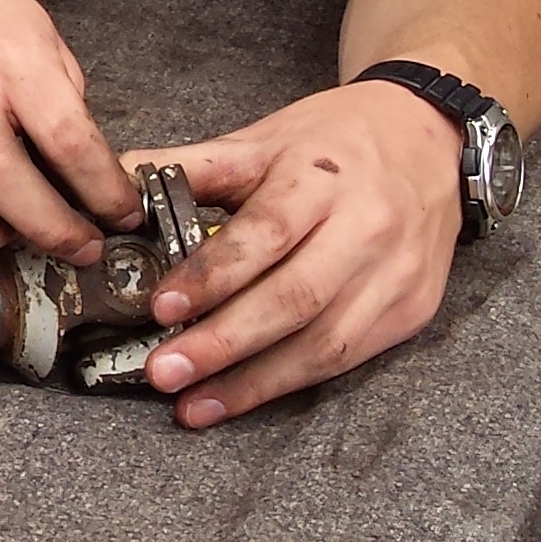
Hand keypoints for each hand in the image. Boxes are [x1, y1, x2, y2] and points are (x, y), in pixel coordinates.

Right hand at [0, 0, 138, 262]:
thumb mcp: (42, 36)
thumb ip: (65, 103)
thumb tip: (91, 178)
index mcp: (12, 55)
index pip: (66, 137)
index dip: (102, 189)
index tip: (121, 214)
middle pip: (1, 178)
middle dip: (51, 230)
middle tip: (81, 247)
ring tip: (18, 236)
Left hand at [131, 79, 462, 425]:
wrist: (428, 137)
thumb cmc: (334, 140)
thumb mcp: (263, 139)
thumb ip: (191, 167)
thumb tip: (113, 189)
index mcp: (322, 177)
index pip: (265, 234)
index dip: (212, 275)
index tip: (162, 308)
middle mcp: (367, 227)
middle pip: (294, 298)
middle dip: (224, 343)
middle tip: (164, 372)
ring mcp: (395, 274)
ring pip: (324, 342)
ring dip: (254, 381)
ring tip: (195, 404)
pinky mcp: (412, 310)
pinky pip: (348, 358)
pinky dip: (291, 382)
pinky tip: (243, 396)